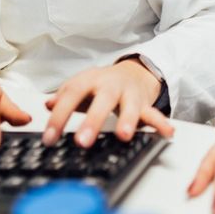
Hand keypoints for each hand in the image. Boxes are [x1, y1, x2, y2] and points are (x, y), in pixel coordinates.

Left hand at [42, 59, 174, 147]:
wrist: (133, 72)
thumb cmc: (101, 85)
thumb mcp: (80, 85)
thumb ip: (64, 96)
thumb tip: (47, 106)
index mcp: (90, 80)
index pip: (72, 94)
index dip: (59, 116)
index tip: (49, 138)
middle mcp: (111, 85)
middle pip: (102, 100)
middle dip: (93, 121)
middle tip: (82, 141)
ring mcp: (129, 94)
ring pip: (130, 106)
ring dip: (128, 120)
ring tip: (124, 136)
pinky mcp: (145, 104)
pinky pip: (154, 113)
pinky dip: (161, 123)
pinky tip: (167, 132)